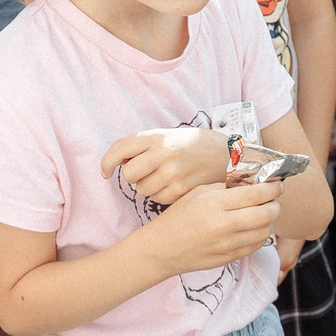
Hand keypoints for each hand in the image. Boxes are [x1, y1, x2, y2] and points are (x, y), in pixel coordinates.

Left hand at [104, 128, 233, 207]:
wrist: (230, 154)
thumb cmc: (195, 145)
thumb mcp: (170, 135)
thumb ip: (146, 146)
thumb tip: (119, 163)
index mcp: (157, 136)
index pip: (120, 148)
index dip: (107, 162)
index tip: (105, 171)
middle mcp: (163, 153)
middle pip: (128, 174)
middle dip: (133, 177)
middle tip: (146, 172)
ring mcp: (173, 173)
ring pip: (142, 189)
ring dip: (148, 187)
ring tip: (165, 178)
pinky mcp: (182, 190)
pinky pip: (158, 199)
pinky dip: (162, 196)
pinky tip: (175, 186)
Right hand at [146, 180, 282, 275]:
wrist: (162, 249)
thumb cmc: (178, 217)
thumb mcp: (198, 193)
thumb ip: (225, 188)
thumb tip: (252, 183)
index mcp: (214, 203)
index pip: (256, 194)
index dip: (272, 188)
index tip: (277, 185)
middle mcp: (223, 224)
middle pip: (266, 214)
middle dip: (275, 205)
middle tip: (273, 200)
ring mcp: (227, 244)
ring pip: (264, 231)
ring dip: (268, 221)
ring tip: (262, 214)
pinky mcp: (229, 258)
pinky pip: (254, 246)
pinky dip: (259, 236)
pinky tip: (252, 229)